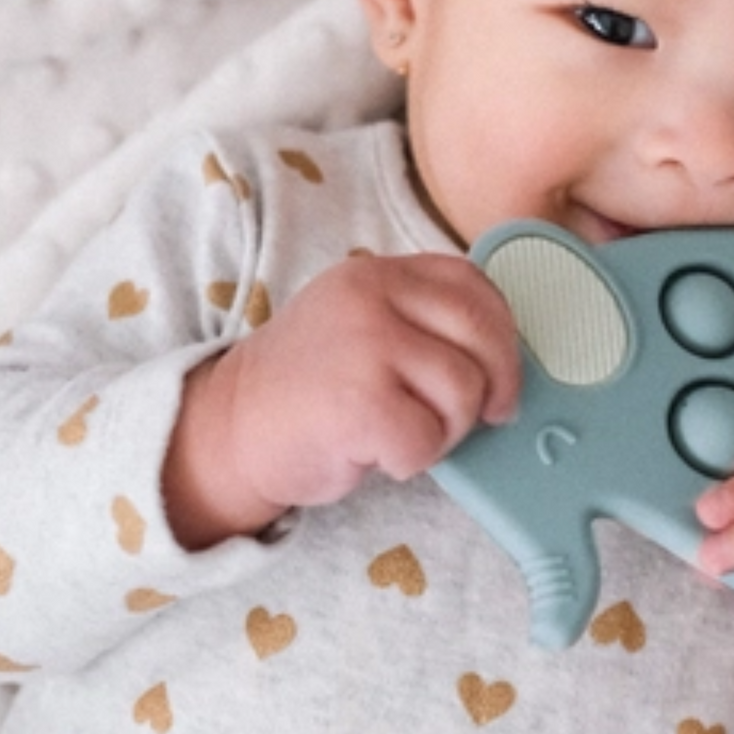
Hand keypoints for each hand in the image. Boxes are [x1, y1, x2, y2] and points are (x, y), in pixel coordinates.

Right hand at [164, 254, 520, 547]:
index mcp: (379, 273)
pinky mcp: (359, 402)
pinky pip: (427, 439)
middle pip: (482, 334)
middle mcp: (372, 296)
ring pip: (463, 390)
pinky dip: (411, 460)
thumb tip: (505, 360)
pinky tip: (374, 453)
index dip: (502, 333)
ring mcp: (365, 344)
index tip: (498, 371)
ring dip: (447, 429)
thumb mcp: (363, 326)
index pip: (472, 285)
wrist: (228, 431)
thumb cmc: (310, 390)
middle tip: (482, 416)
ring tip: (403, 433)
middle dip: (496, 384)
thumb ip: (422, 323)